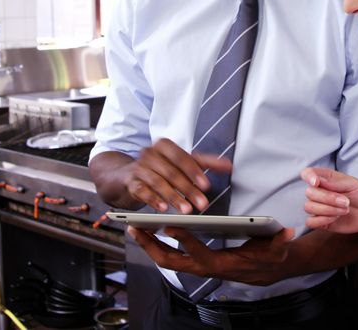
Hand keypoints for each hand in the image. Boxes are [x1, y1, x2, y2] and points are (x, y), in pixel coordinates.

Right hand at [119, 138, 233, 213]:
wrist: (128, 175)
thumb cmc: (161, 168)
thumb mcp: (182, 163)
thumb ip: (205, 163)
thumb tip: (229, 165)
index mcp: (164, 146)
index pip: (181, 156)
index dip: (194, 171)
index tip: (206, 186)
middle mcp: (149, 154)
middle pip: (171, 172)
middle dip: (188, 189)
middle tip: (202, 204)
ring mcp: (138, 168)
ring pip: (157, 183)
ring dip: (174, 197)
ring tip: (186, 210)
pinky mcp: (131, 183)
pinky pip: (142, 191)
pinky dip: (154, 200)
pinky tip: (164, 209)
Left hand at [128, 226, 296, 285]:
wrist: (268, 270)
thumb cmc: (270, 258)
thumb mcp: (278, 250)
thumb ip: (280, 242)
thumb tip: (286, 232)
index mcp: (223, 265)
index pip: (201, 255)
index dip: (186, 242)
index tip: (171, 226)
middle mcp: (206, 268)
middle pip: (173, 262)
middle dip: (152, 247)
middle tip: (135, 228)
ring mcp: (198, 266)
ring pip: (168, 260)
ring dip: (149, 245)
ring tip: (134, 226)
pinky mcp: (195, 262)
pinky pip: (172, 256)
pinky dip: (158, 244)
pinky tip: (147, 231)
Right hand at [301, 167, 357, 244]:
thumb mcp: (351, 183)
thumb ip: (333, 182)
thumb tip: (317, 180)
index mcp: (324, 179)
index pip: (307, 174)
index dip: (308, 177)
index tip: (316, 183)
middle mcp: (318, 192)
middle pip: (309, 193)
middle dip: (328, 198)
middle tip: (346, 201)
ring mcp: (317, 207)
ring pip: (309, 207)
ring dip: (328, 209)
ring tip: (344, 210)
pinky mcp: (319, 221)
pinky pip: (310, 222)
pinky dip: (322, 220)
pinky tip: (335, 218)